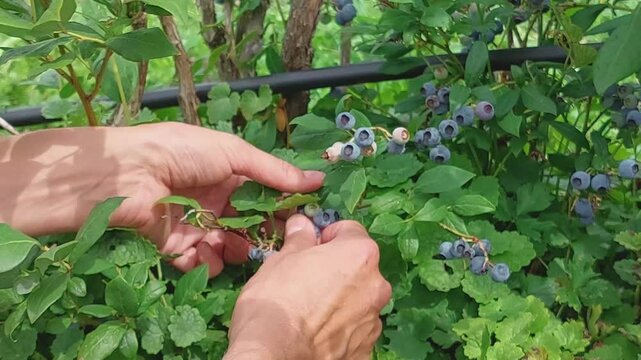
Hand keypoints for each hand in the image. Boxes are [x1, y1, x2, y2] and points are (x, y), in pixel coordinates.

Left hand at [0, 122, 323, 277]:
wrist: (130, 172)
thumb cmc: (184, 153)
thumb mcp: (235, 154)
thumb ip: (274, 172)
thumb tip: (318, 180)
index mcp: (229, 176)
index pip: (264, 196)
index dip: (283, 208)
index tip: (303, 219)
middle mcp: (216, 202)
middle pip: (249, 226)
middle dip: (263, 234)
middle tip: (276, 241)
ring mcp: (197, 226)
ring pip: (229, 248)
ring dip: (237, 249)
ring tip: (235, 245)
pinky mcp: (176, 247)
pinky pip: (201, 262)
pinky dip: (207, 262)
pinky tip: (206, 251)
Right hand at [224, 215, 391, 359]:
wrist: (273, 352)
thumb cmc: (277, 299)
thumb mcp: (282, 259)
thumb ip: (300, 238)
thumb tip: (303, 224)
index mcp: (360, 254)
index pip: (350, 230)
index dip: (328, 236)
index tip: (310, 247)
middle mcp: (376, 285)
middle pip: (359, 267)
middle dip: (337, 269)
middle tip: (308, 278)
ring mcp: (373, 320)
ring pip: (359, 299)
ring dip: (342, 299)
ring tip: (310, 309)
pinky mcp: (365, 349)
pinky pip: (354, 329)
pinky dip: (340, 327)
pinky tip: (316, 331)